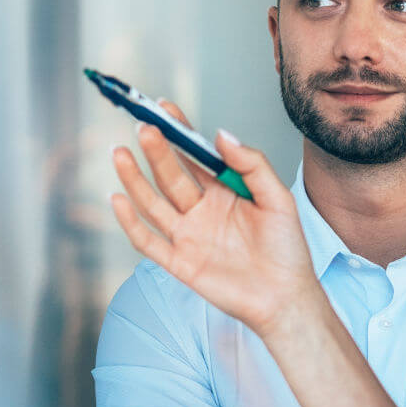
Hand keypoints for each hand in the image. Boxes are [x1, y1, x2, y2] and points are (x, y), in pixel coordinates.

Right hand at [110, 101, 322, 334]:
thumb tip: (221, 134)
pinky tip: (118, 198)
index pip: (194, 156)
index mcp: (223, 191)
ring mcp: (188, 236)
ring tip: (120, 152)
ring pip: (153, 203)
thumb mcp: (277, 198)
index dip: (179, 132)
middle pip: (171, 175)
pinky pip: (148, 241)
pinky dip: (130, 221)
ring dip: (135, 178)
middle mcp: (201, 211)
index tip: (164, 108)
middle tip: (144, 127)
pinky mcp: (180, 263)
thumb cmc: (287, 249)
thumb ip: (252, 164)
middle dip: (156, 151)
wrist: (286, 298)